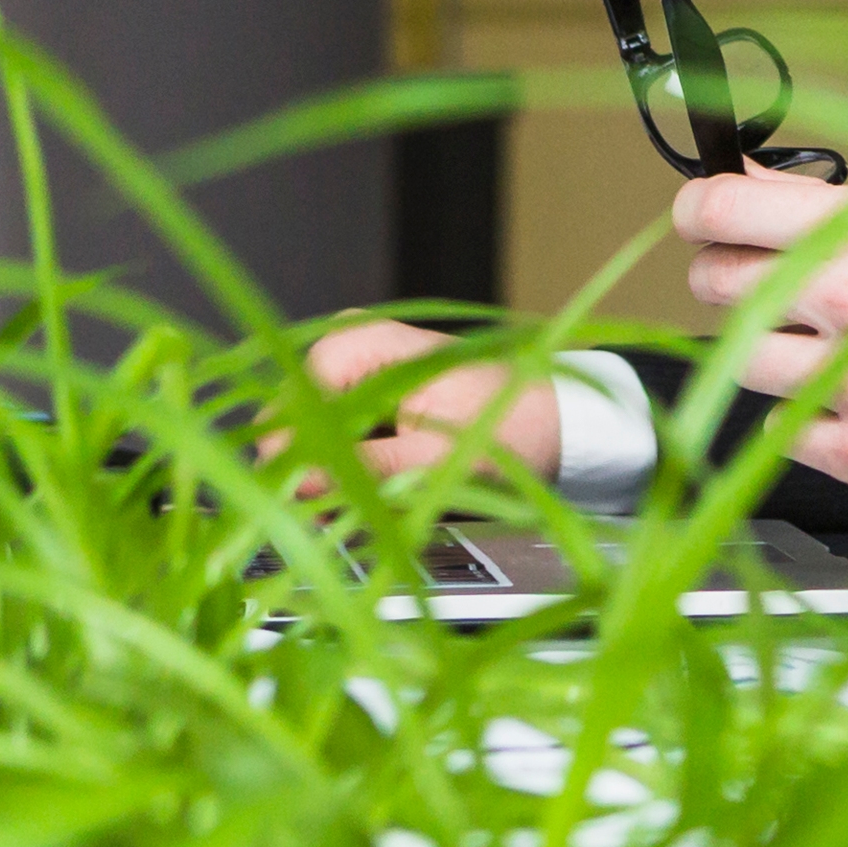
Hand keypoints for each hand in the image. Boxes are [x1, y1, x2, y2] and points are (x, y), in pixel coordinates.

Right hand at [287, 317, 562, 491]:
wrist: (552, 418)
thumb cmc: (510, 423)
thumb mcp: (439, 457)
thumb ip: (368, 467)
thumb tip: (302, 483)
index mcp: (368, 341)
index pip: (295, 397)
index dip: (295, 450)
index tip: (303, 492)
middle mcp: (354, 345)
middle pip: (297, 417)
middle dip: (316, 466)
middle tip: (340, 506)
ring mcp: (357, 370)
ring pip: (312, 433)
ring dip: (335, 472)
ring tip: (375, 494)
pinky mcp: (365, 397)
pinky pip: (335, 438)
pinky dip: (352, 467)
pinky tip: (383, 483)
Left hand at [673, 165, 847, 511]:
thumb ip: (832, 212)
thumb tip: (749, 182)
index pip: (728, 209)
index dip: (700, 209)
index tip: (699, 215)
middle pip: (718, 285)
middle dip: (727, 277)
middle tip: (760, 282)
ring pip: (743, 359)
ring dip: (772, 351)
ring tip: (829, 346)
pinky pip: (783, 427)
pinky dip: (808, 414)